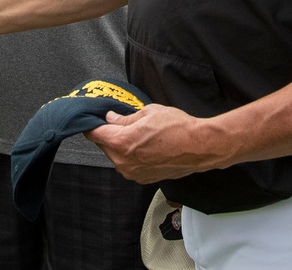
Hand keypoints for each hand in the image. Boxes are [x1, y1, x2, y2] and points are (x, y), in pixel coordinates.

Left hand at [84, 104, 215, 183]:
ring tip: (136, 133)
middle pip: (103, 145)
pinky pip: (128, 165)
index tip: (92, 118)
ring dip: (119, 145)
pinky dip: (130, 155)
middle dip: (107, 133)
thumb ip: (125, 118)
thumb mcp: (148, 113)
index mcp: (121, 142)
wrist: (200, 147)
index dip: (92, 123)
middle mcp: (124, 162)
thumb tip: (111, 118)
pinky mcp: (143, 179)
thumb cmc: (177, 128)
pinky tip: (144, 145)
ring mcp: (133, 173)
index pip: (94, 134)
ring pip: (115, 156)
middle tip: (117, 120)